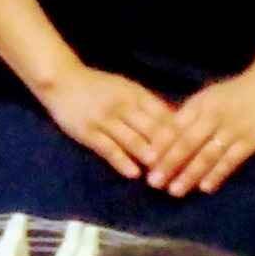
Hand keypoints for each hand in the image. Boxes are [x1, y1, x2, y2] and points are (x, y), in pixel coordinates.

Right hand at [32, 62, 182, 182]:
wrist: (62, 81)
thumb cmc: (98, 86)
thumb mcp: (126, 88)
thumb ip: (148, 105)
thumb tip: (176, 122)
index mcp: (135, 94)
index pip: (162, 115)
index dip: (178, 133)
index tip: (192, 149)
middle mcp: (122, 106)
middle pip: (151, 129)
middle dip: (168, 150)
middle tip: (183, 168)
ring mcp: (104, 120)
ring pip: (132, 141)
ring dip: (149, 158)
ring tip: (162, 174)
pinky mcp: (88, 133)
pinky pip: (108, 149)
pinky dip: (122, 162)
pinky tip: (134, 174)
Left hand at [153, 64, 254, 197]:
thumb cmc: (233, 93)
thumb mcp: (207, 97)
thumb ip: (188, 116)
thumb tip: (164, 138)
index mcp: (201, 104)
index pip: (176, 126)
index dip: (161, 145)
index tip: (146, 161)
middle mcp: (214, 116)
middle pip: (188, 143)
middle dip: (169, 164)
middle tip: (154, 182)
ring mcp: (233, 130)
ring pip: (207, 155)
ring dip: (190, 174)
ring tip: (175, 191)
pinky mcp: (250, 142)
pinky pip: (231, 161)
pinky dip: (217, 175)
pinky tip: (205, 188)